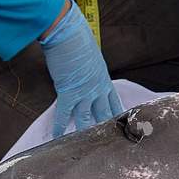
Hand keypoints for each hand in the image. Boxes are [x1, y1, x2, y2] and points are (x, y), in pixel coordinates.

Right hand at [39, 0, 121, 134]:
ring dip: (84, 132)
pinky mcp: (69, 91)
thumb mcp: (91, 57)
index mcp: (104, 79)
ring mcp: (85, 91)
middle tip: (108, 143)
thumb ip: (91, 70)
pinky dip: (60, 126)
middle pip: (104, 114)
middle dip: (106, 129)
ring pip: (86, 119)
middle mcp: (98, 88)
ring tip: (84, 146)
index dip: (118, 117)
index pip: (114, 103)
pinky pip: (64, 114)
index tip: (122, 128)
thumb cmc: (78, 39)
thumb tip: (86, 73)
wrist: (68, 31)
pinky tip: (57, 137)